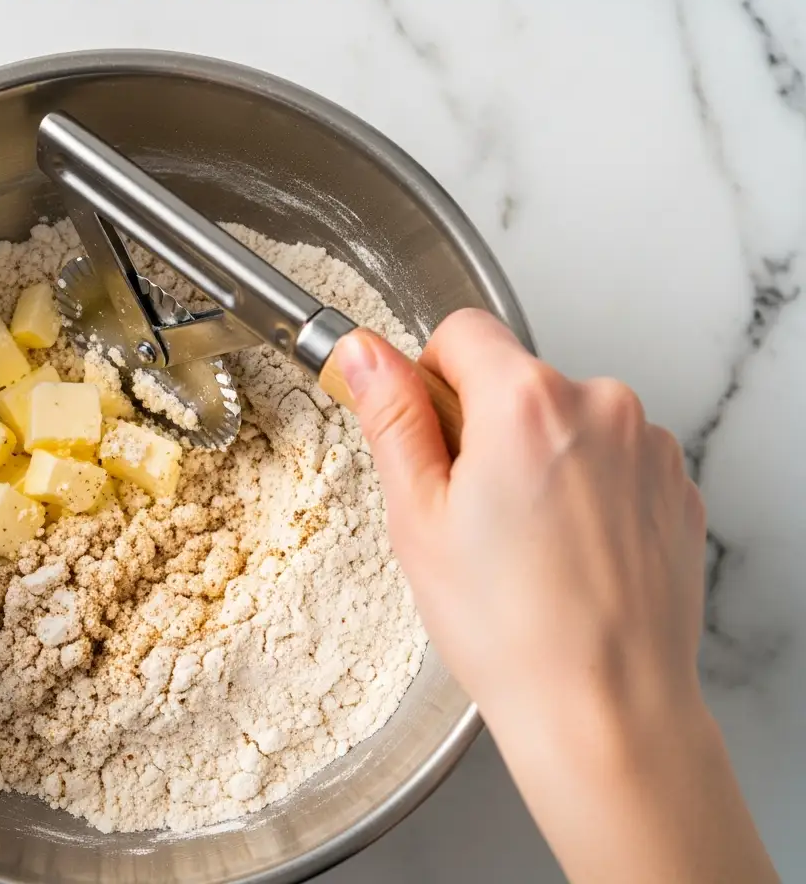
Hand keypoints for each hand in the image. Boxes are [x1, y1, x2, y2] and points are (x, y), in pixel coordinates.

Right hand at [335, 310, 775, 883]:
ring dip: (540, 456)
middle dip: (485, 426)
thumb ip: (392, 418)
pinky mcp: (675, 485)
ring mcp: (647, 446)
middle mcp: (599, 406)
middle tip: (471, 511)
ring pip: (566, 420)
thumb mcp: (418, 518)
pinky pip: (613, 457)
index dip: (431, 378)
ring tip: (525, 543)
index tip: (429, 433)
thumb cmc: (508, 628)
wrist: (605, 707)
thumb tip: (363, 352)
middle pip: (517, 377)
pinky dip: (587, 487)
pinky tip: (568, 552)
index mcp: (524, 403)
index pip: (462, 331)